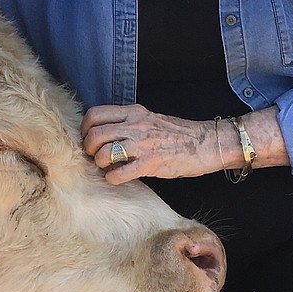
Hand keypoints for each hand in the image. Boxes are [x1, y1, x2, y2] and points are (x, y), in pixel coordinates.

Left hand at [81, 104, 221, 183]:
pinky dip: (112, 178)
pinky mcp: (150, 163)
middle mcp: (136, 125)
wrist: (207, 143)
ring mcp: (143, 144)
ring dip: (100, 164)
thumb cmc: (178, 133)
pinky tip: (116, 178)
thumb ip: (128, 121)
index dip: (85, 128)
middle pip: (95, 134)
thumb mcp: (150, 118)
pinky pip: (119, 173)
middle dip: (89, 148)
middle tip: (95, 156)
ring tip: (107, 167)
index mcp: (134, 113)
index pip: (95, 114)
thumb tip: (104, 131)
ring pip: (104, 153)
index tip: (88, 138)